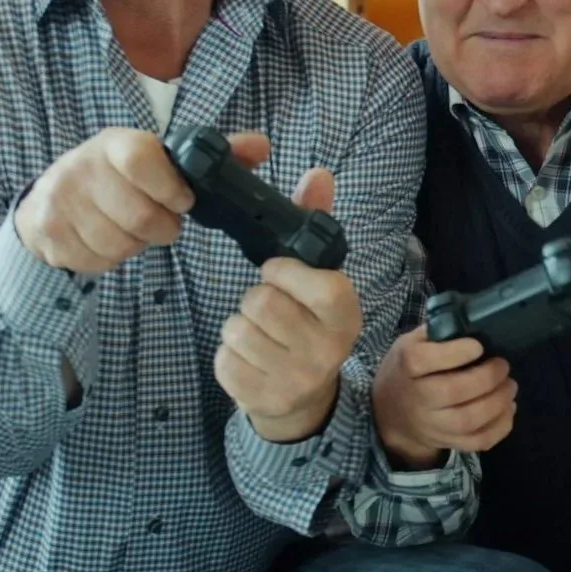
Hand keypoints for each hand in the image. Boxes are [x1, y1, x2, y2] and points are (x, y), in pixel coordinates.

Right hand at [14, 128, 270, 273]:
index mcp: (114, 144)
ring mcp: (61, 204)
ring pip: (119, 244)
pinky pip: (98, 262)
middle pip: (137, 215)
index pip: (140, 159)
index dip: (169, 186)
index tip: (183, 201)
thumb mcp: (157, 157)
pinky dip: (111, 258)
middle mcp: (81, 169)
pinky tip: (109, 239)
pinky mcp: (51, 236)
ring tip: (132, 228)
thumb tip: (263, 146)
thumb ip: (212, 153)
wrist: (49, 196)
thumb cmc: (118, 175)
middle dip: (160, 227)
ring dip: (136, 244)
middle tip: (162, 221)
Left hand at [214, 166, 358, 442]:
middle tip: (270, 307)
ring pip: (239, 329)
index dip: (287, 272)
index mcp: (346, 315)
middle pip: (263, 303)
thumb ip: (314, 222)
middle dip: (256, 298)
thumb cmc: (307, 320)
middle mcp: (327, 351)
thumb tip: (318, 174)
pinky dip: (228, 353)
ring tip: (260, 333)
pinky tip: (250, 357)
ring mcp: (295, 379)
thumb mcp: (319, 276)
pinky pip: (225, 359)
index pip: (322, 286)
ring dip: (239, 326)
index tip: (276, 270)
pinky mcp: (261, 397)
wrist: (303, 395)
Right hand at [371, 329, 516, 470]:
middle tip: (503, 366)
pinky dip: (501, 426)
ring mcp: (432, 425)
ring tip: (509, 386)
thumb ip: (437, 332)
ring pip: (468, 421)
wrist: (390, 413)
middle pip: (452, 392)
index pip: (423, 360)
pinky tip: (508, 408)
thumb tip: (473, 323)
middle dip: (487, 378)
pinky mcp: (447, 442)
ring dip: (498, 402)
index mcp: (407, 366)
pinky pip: (478, 442)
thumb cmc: (408, 371)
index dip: (456, 352)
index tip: (478, 346)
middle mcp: (417, 398)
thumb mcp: (411, 343)